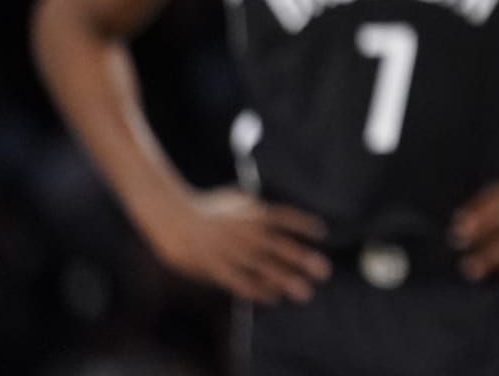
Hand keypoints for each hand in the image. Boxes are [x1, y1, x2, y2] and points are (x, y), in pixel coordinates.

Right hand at [140, 186, 329, 304]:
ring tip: (305, 292)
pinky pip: (239, 281)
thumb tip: (281, 210)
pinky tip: (272, 298)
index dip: (303, 223)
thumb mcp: (237, 199)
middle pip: (279, 245)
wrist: (173, 217)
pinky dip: (256, 290)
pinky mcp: (215, 266)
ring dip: (285, 280)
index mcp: (253, 212)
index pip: (284, 216)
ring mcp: (231, 250)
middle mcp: (246, 231)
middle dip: (302, 258)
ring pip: (262, 267)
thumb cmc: (208, 208)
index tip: (322, 232)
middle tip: (324, 271)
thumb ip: (260, 207)